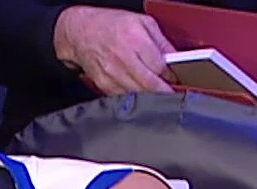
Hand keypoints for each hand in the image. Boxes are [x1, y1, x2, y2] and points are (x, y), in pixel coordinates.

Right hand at [53, 6, 174, 96]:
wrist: (82, 33)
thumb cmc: (111, 25)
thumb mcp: (142, 22)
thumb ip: (160, 41)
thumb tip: (175, 57)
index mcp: (135, 39)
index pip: (159, 66)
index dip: (170, 76)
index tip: (175, 80)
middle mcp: (123, 58)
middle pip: (149, 84)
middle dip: (163, 91)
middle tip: (170, 94)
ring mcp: (112, 73)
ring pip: (137, 94)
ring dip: (149, 97)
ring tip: (156, 96)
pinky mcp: (104, 85)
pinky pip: (124, 97)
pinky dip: (134, 98)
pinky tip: (139, 95)